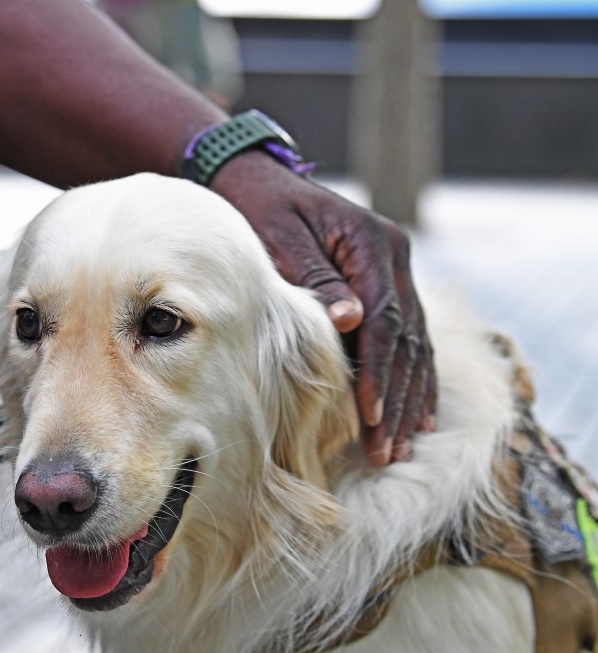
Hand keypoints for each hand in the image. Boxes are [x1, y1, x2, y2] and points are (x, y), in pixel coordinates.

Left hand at [210, 150, 435, 464]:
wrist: (258, 181)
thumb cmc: (260, 211)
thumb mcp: (278, 239)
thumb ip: (315, 280)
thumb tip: (349, 322)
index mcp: (371, 241)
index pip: (384, 320)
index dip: (379, 372)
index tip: (370, 415)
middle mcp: (394, 254)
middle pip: (408, 339)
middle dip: (398, 398)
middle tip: (388, 449)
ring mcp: (397, 267)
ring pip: (415, 343)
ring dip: (410, 397)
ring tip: (401, 446)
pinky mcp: (388, 282)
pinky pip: (409, 337)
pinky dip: (411, 378)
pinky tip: (415, 415)